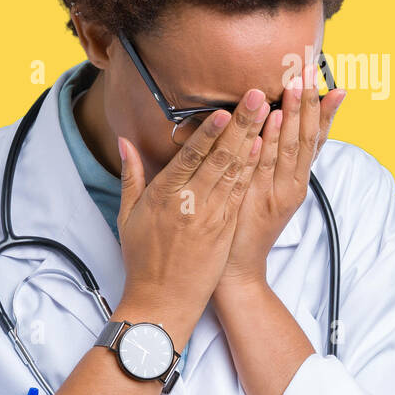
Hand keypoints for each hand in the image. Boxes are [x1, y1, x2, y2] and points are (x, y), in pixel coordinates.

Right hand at [115, 88, 270, 347]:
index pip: (191, 156)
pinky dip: (253, 169)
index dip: (210, 131)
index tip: (224, 108)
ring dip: (254, 138)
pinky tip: (264, 148)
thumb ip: (131, 175)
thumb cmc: (142, 258)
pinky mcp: (225, 228)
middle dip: (241, 123)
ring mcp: (212, 216)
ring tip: (269, 111)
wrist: (161, 300)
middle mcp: (190, 202)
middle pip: (220, 156)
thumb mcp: (127, 215)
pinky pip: (241, 191)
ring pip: (236, 170)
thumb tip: (125, 141)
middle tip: (257, 94)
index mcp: (164, 195)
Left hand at [215, 75, 345, 296]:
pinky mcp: (257, 201)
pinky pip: (264, 166)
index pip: (316, 141)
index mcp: (295, 183)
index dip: (325, 113)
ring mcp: (275, 193)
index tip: (334, 86)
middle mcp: (291, 186)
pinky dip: (270, 141)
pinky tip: (271, 120)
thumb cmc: (244, 231)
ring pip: (289, 148)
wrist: (236, 270)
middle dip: (309, 104)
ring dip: (293, 114)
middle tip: (311, 72)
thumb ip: (270, 167)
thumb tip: (269, 133)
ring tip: (297, 86)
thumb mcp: (263, 195)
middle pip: (307, 138)